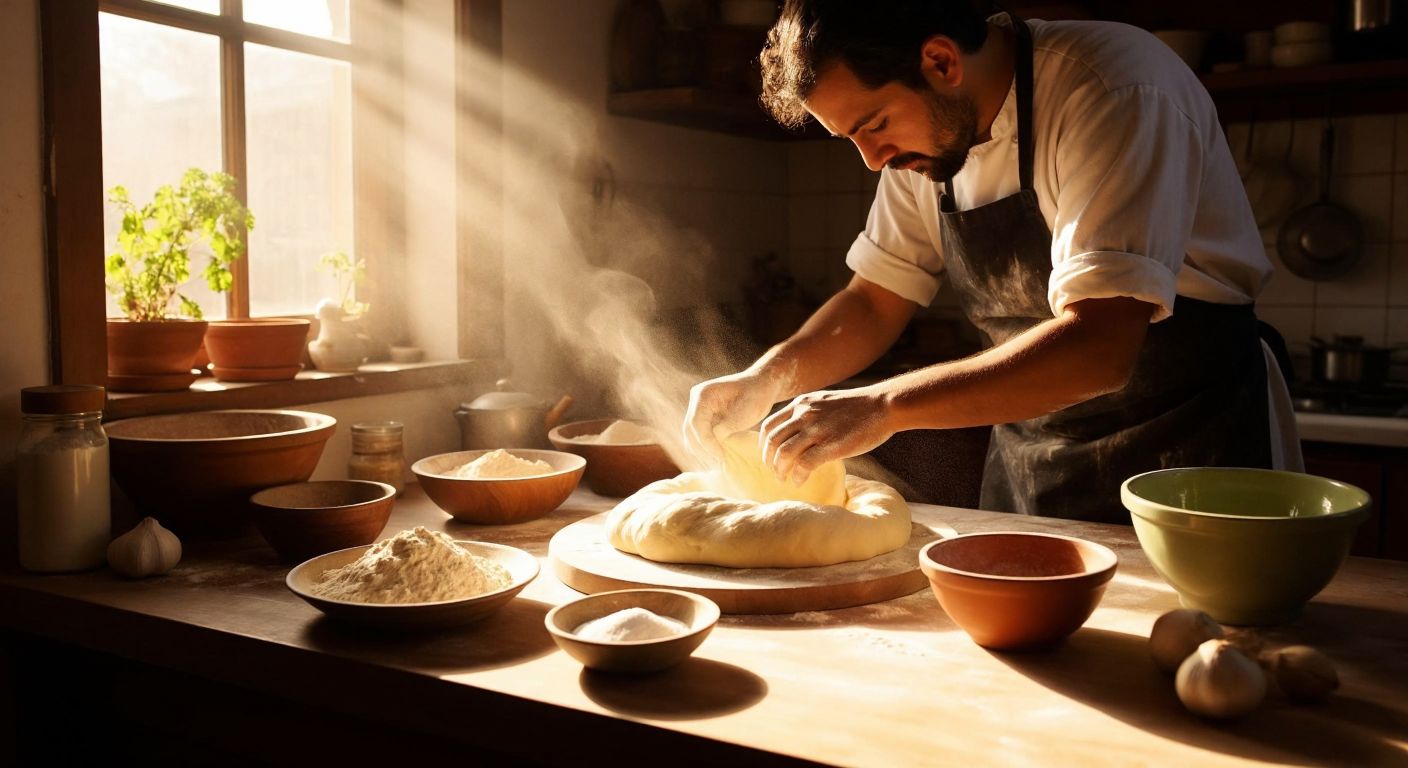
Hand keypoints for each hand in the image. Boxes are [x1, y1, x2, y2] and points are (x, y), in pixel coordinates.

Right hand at [683, 371, 783, 461]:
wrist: (762, 386)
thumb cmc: (756, 396)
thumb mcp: (744, 413)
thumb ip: (724, 428)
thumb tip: (711, 447)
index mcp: (703, 395)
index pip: (696, 423)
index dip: (706, 443)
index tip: (721, 456)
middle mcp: (696, 401)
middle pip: (690, 431)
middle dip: (702, 449)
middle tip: (719, 464)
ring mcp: (699, 409)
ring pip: (691, 436)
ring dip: (702, 451)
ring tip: (719, 465)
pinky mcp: (705, 418)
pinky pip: (700, 436)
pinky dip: (706, 448)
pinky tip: (719, 459)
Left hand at [760, 386, 894, 485]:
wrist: (883, 405)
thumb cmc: (857, 407)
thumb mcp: (824, 402)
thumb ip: (808, 414)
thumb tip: (797, 435)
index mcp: (801, 404)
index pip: (769, 426)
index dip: (764, 446)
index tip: (768, 457)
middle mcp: (804, 414)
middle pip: (773, 441)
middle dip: (769, 461)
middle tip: (775, 473)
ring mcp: (817, 429)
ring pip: (784, 454)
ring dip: (780, 471)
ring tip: (784, 480)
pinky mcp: (831, 445)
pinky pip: (804, 464)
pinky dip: (797, 476)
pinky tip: (799, 481)